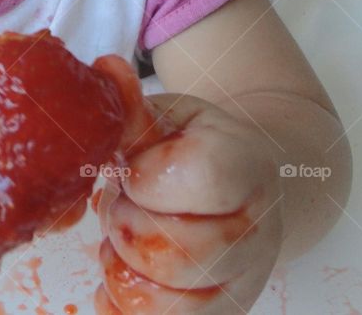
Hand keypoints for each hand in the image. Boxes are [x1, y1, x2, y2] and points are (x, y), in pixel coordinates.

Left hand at [94, 93, 285, 313]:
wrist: (243, 184)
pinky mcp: (220, 311)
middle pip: (176, 251)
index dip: (147, 177)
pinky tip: (121, 270)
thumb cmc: (193, 145)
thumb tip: (104, 71)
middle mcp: (256, 231)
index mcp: (245, 166)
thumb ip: (134, 109)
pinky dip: (123, 304)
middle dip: (126, 224)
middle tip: (123, 202)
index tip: (132, 170)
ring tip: (123, 235)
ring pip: (167, 300)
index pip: (201, 177)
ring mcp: (242, 280)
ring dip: (122, 267)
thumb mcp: (169, 116)